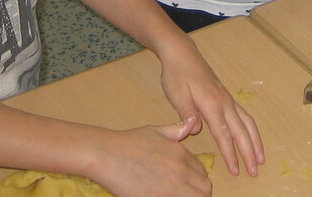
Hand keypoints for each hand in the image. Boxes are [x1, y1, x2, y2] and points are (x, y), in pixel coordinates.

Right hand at [91, 122, 213, 196]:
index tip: (186, 182)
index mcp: (180, 153)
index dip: (196, 179)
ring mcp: (170, 187)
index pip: (202, 171)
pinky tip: (164, 196)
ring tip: (176, 194)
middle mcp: (179, 170)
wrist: (106, 154)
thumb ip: (176, 130)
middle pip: (205, 189)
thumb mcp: (154, 131)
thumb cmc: (127, 142)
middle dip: (198, 192)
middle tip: (184, 192)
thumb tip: (192, 123)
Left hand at [156, 37, 263, 176]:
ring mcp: (227, 99)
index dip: (230, 154)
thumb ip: (186, 113)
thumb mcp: (176, 93)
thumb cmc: (177, 74)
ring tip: (260, 159)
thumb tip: (195, 130)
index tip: (236, 170)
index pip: (223, 134)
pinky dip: (251, 129)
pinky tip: (252, 137)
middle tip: (255, 172)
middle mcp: (224, 102)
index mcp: (211, 103)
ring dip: (255, 141)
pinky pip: (244, 115)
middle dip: (249, 152)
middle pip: (241, 131)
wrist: (182, 53)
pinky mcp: (226, 96)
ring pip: (247, 122)